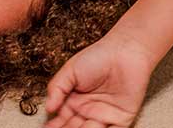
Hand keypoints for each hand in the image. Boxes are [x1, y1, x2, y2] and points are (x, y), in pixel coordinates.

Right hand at [43, 35, 158, 127]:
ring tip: (76, 126)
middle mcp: (89, 111)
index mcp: (75, 102)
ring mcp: (105, 116)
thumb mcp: (70, 71)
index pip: (62, 120)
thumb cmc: (98, 57)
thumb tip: (48, 109)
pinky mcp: (122, 119)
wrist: (124, 51)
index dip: (54, 126)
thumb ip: (57, 89)